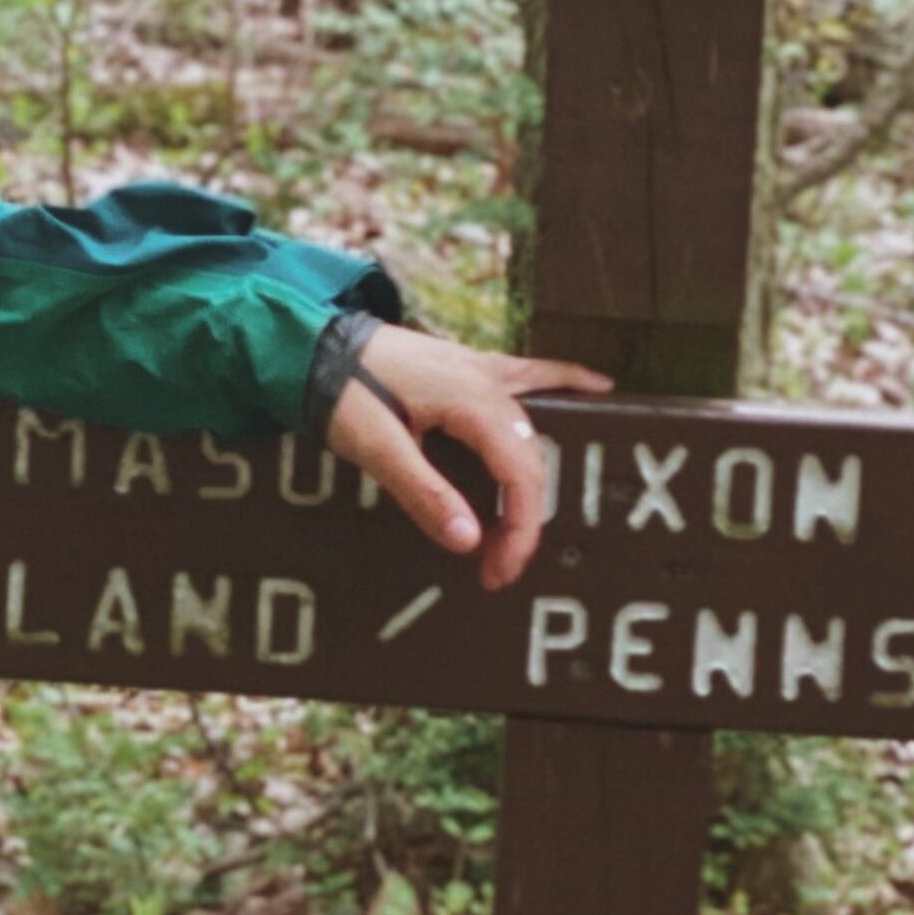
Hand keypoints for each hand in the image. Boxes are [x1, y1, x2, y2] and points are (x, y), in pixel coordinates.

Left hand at [322, 330, 608, 589]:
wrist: (313, 343)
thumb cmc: (340, 391)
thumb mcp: (375, 448)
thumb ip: (423, 492)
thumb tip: (468, 541)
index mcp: (473, 401)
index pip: (520, 475)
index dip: (520, 529)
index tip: (499, 571)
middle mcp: (490, 381)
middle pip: (530, 459)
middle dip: (521, 519)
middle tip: (498, 566)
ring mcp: (485, 369)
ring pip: (538, 425)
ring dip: (539, 477)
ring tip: (535, 525)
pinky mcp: (472, 366)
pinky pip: (535, 374)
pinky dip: (568, 382)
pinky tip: (599, 387)